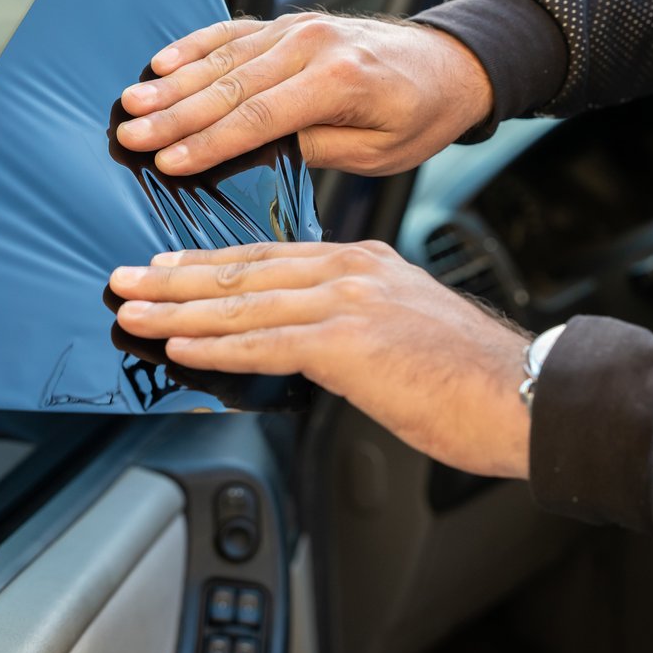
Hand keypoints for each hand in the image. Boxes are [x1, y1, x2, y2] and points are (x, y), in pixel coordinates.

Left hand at [110, 240, 531, 478]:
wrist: (526, 394)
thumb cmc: (473, 379)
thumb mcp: (406, 330)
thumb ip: (354, 325)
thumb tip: (305, 343)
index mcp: (365, 262)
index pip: (270, 257)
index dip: (210, 264)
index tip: (167, 268)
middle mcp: (352, 270)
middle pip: (245, 271)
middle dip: (177, 279)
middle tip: (126, 281)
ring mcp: (349, 302)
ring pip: (244, 302)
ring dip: (180, 310)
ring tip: (135, 311)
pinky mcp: (349, 342)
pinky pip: (266, 341)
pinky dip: (217, 344)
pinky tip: (181, 345)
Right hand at [115, 12, 492, 176]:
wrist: (450, 64)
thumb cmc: (419, 116)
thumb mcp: (379, 151)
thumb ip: (316, 147)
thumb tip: (253, 154)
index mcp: (339, 80)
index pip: (259, 117)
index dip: (208, 142)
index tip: (167, 162)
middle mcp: (313, 45)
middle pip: (230, 85)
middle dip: (175, 114)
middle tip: (129, 135)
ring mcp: (299, 28)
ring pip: (224, 57)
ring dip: (173, 82)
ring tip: (131, 103)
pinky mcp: (290, 23)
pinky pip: (235, 33)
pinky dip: (196, 45)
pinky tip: (161, 61)